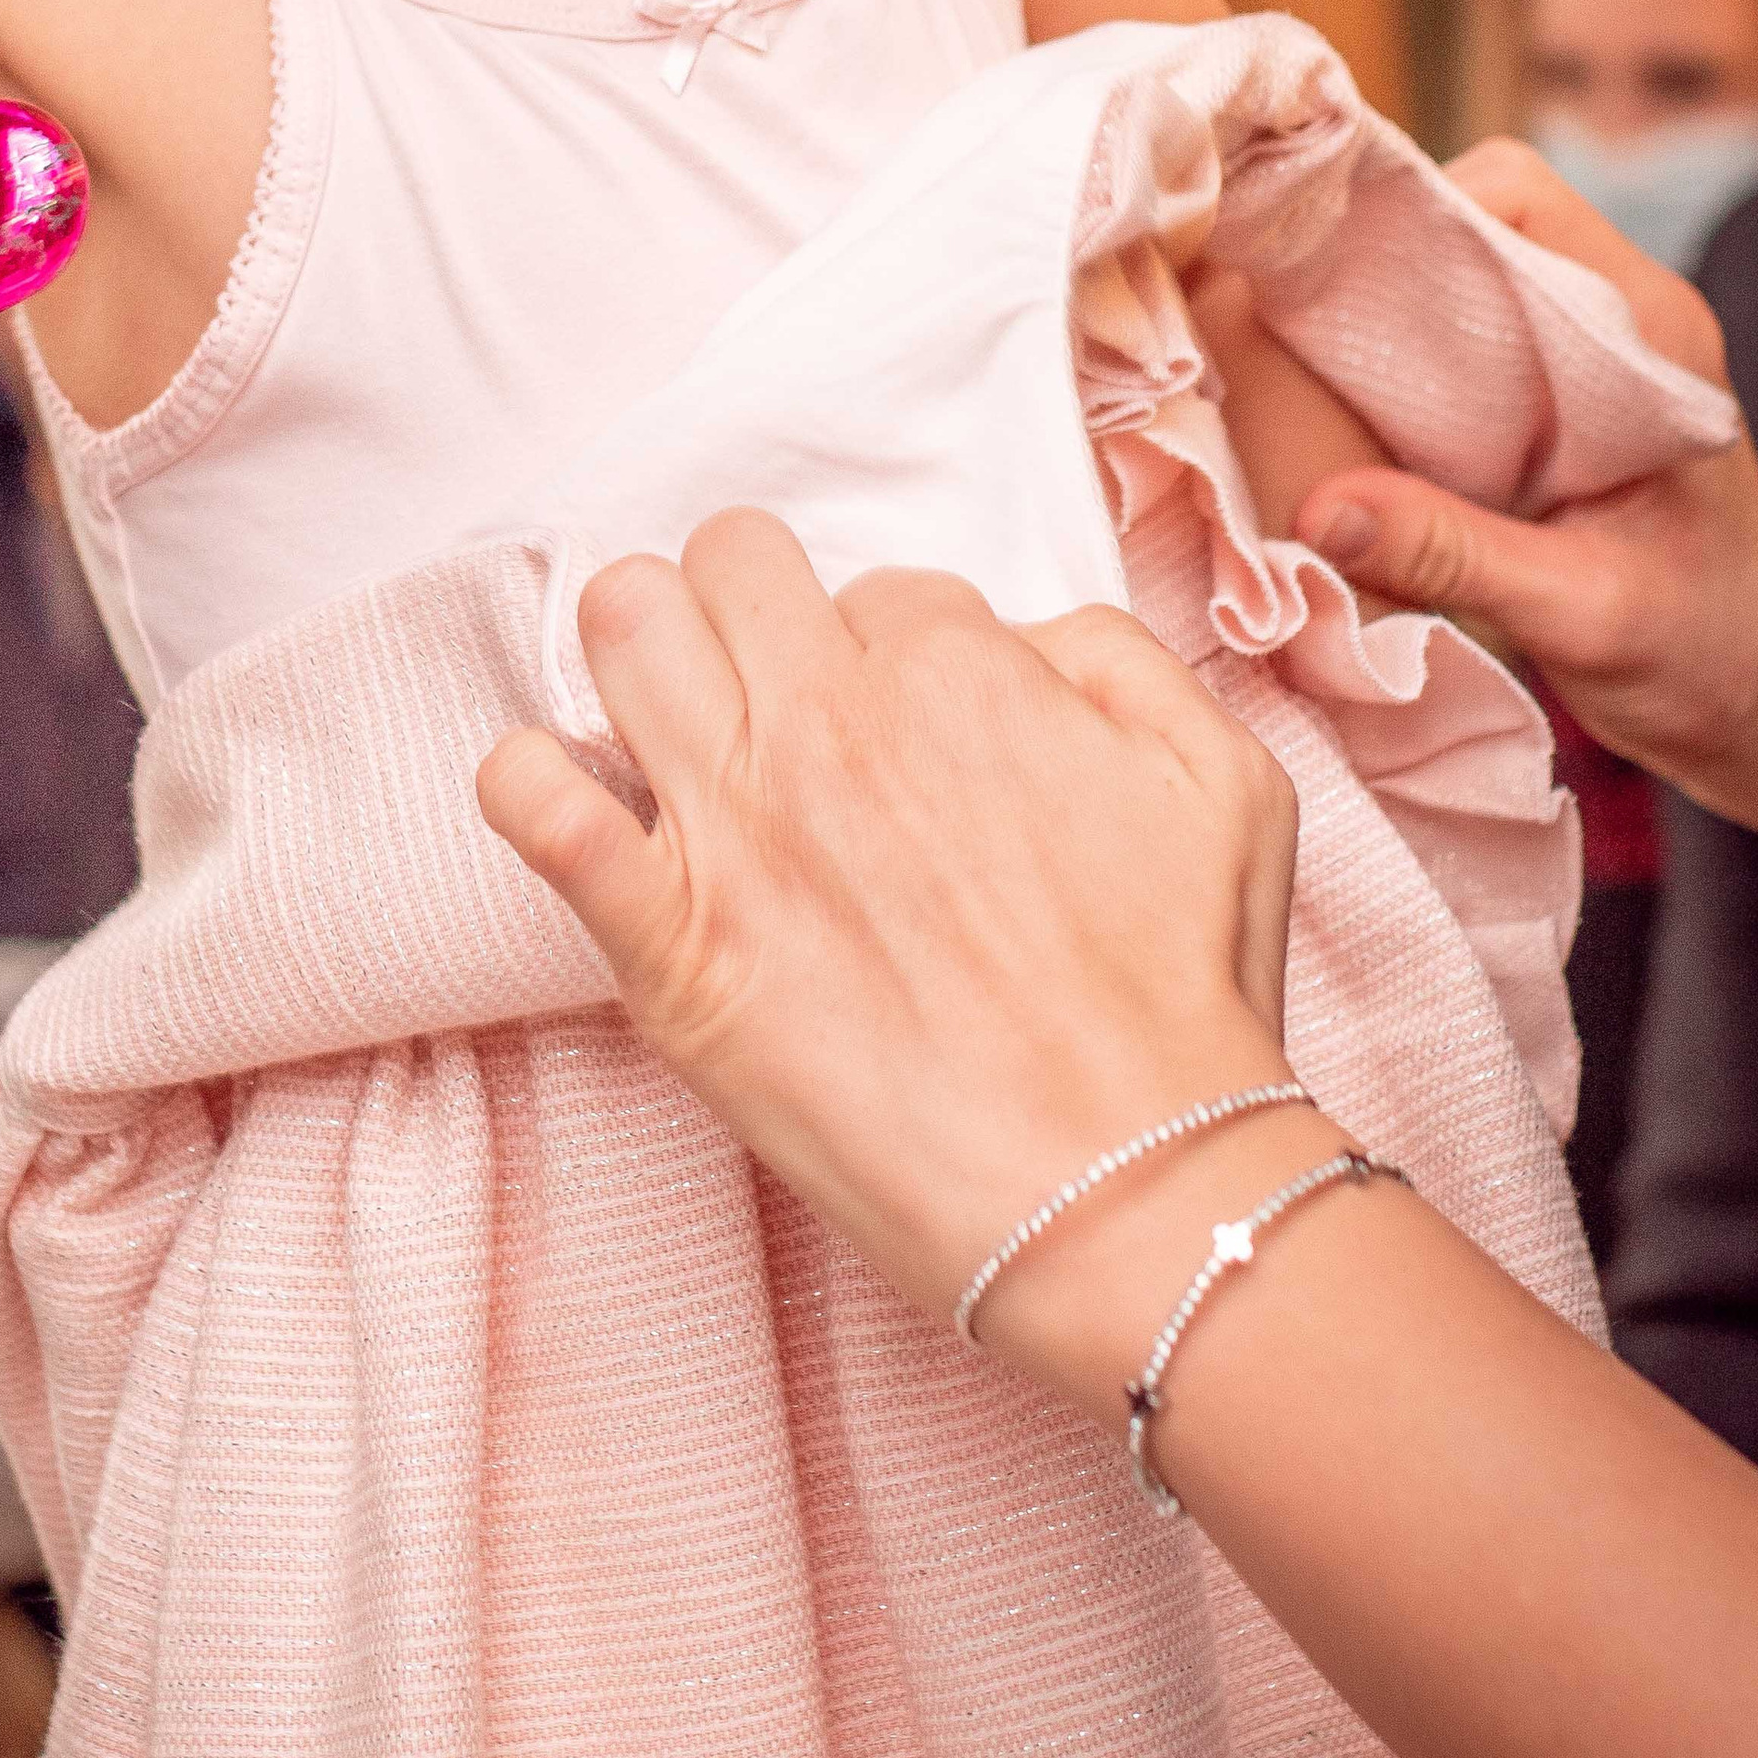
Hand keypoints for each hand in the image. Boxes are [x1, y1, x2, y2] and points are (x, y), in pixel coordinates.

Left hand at [476, 509, 1297, 1394]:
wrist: (1129, 1192)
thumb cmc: (1183, 1004)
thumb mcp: (1226, 778)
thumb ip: (1117, 662)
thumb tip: (1019, 638)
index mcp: (959, 670)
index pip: (876, 592)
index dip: (888, 659)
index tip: (905, 736)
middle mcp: (834, 722)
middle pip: (726, 565)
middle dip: (746, 609)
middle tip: (772, 698)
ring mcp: (739, 826)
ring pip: (623, 625)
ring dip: (639, 653)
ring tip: (671, 727)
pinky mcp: (672, 946)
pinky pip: (536, 805)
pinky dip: (531, 786)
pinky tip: (575, 811)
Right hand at [1294, 139, 1757, 831]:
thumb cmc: (1707, 657)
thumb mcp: (1580, 614)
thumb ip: (1453, 556)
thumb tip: (1316, 510)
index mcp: (1649, 335)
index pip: (1517, 200)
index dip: (1411, 214)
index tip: (1317, 269)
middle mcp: (1618, 323)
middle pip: (1470, 223)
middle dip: (1370, 261)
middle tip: (1279, 320)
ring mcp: (1585, 361)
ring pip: (1455, 282)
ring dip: (1376, 316)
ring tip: (1294, 367)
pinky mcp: (1553, 407)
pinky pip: (1456, 347)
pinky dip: (1392, 369)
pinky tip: (1340, 421)